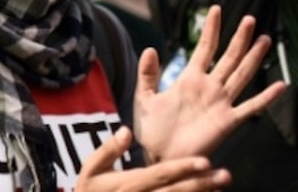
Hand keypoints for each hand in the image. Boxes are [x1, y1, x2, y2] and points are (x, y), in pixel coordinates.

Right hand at [77, 126, 229, 190]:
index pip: (159, 174)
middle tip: (225, 174)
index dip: (182, 168)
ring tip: (220, 187)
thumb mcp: (92, 169)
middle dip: (200, 183)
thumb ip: (108, 150)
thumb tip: (126, 130)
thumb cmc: (90, 190)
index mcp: (128, 184)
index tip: (204, 160)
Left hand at [133, 5, 285, 162]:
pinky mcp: (227, 121)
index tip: (215, 9)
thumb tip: (150, 48)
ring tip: (264, 40)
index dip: (210, 29)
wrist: (161, 154)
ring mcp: (220, 102)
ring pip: (241, 75)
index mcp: (188, 79)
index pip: (204, 48)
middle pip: (228, 57)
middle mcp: (208, 87)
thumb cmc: (153, 129)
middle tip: (250, 19)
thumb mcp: (145, 97)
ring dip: (253, 58)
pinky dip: (266, 98)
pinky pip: (250, 107)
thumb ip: (147, 73)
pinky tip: (281, 86)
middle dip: (239, 38)